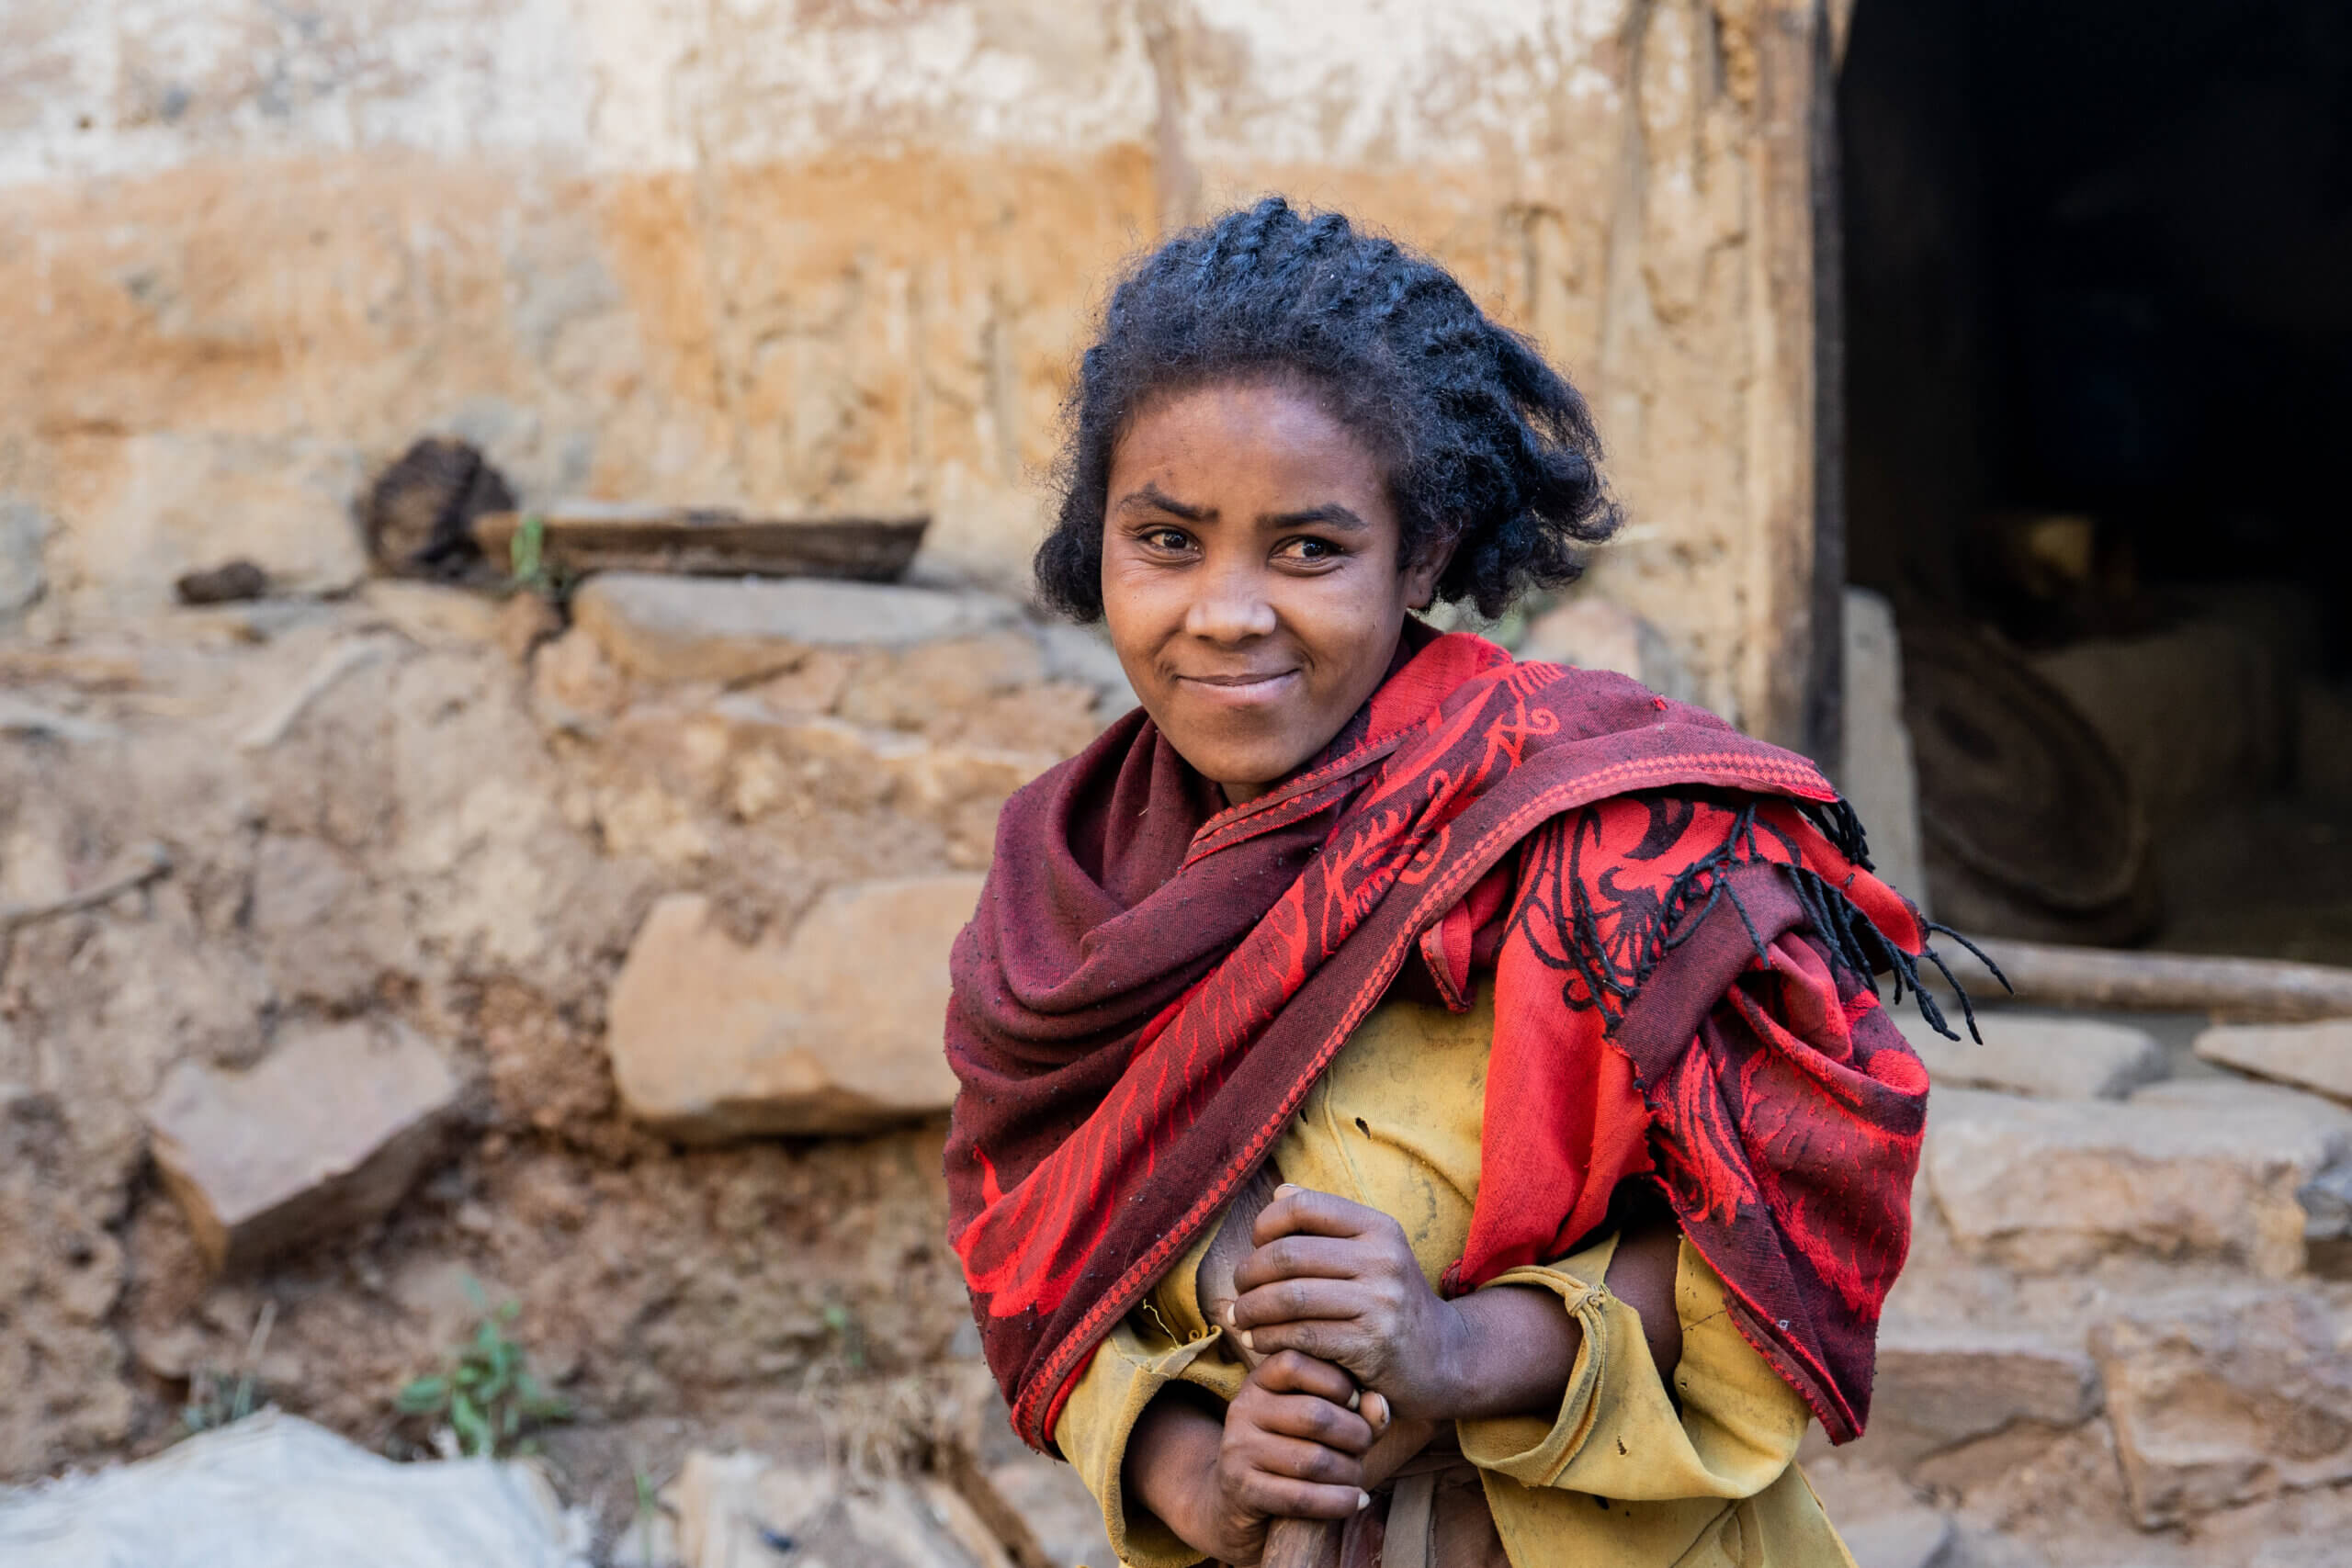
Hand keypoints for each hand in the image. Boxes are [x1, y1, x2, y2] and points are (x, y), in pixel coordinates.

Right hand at [1209, 1351, 1382, 1562]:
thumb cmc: (1292, 1450)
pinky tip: (1356, 1500)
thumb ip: (1354, 1408)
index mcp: (1259, 1381)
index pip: (1295, 1363)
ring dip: (1349, 1472)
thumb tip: (1379, 1404)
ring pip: (1313, 1460)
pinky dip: (1339, 1501)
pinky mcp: (1242, 1489)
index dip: (1336, 1381)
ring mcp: (1238, 1449)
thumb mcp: (1320, 1422)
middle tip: (1365, 1446)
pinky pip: (1301, 1496)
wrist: (1237, 1500)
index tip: (1355, 1401)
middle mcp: (1242, 1409)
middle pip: (1313, 1414)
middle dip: (1354, 1434)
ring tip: (1358, 1476)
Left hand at [1228, 1185, 1470, 1418]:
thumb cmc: (1390, 1300)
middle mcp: (1382, 1259)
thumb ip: (1326, 1224)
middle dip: (1249, 1273)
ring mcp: (1380, 1303)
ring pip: (1290, 1298)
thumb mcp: (1371, 1252)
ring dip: (1251, 1309)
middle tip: (1238, 1290)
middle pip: (1288, 1255)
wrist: (1443, 1357)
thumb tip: (1279, 1193)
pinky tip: (1259, 1341)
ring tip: (1240, 1317)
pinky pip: (1302, 1336)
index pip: (1304, 1207)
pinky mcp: (1371, 1346)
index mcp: (1378, 1228)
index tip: (1254, 1247)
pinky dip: (1269, 1338)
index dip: (1265, 1225)